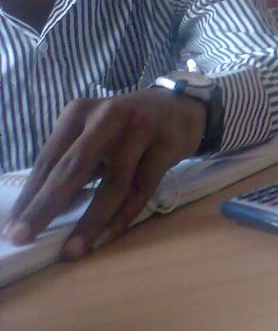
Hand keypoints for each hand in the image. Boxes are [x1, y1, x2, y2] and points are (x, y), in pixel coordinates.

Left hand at [3, 88, 205, 259]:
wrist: (181, 106)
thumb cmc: (127, 128)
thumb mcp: (94, 133)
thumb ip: (72, 163)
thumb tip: (44, 212)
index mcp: (80, 112)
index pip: (49, 159)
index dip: (30, 196)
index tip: (13, 230)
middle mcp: (108, 115)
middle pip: (74, 167)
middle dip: (46, 206)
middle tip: (24, 238)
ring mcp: (141, 129)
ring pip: (113, 183)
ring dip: (90, 221)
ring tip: (73, 251)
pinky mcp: (167, 145)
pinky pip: (142, 188)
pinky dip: (123, 216)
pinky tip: (107, 237)